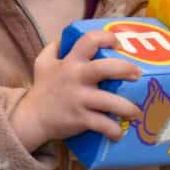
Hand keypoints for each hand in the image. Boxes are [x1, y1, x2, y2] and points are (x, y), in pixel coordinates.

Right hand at [10, 31, 143, 151]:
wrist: (31, 118)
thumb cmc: (42, 89)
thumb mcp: (43, 62)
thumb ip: (54, 47)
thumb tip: (67, 36)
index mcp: (70, 61)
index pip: (89, 40)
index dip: (106, 38)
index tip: (117, 44)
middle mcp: (76, 77)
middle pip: (105, 68)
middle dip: (126, 69)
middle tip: (138, 74)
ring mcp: (79, 99)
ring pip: (109, 101)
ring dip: (127, 107)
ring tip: (136, 112)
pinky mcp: (80, 119)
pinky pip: (102, 124)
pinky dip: (113, 131)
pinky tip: (119, 133)